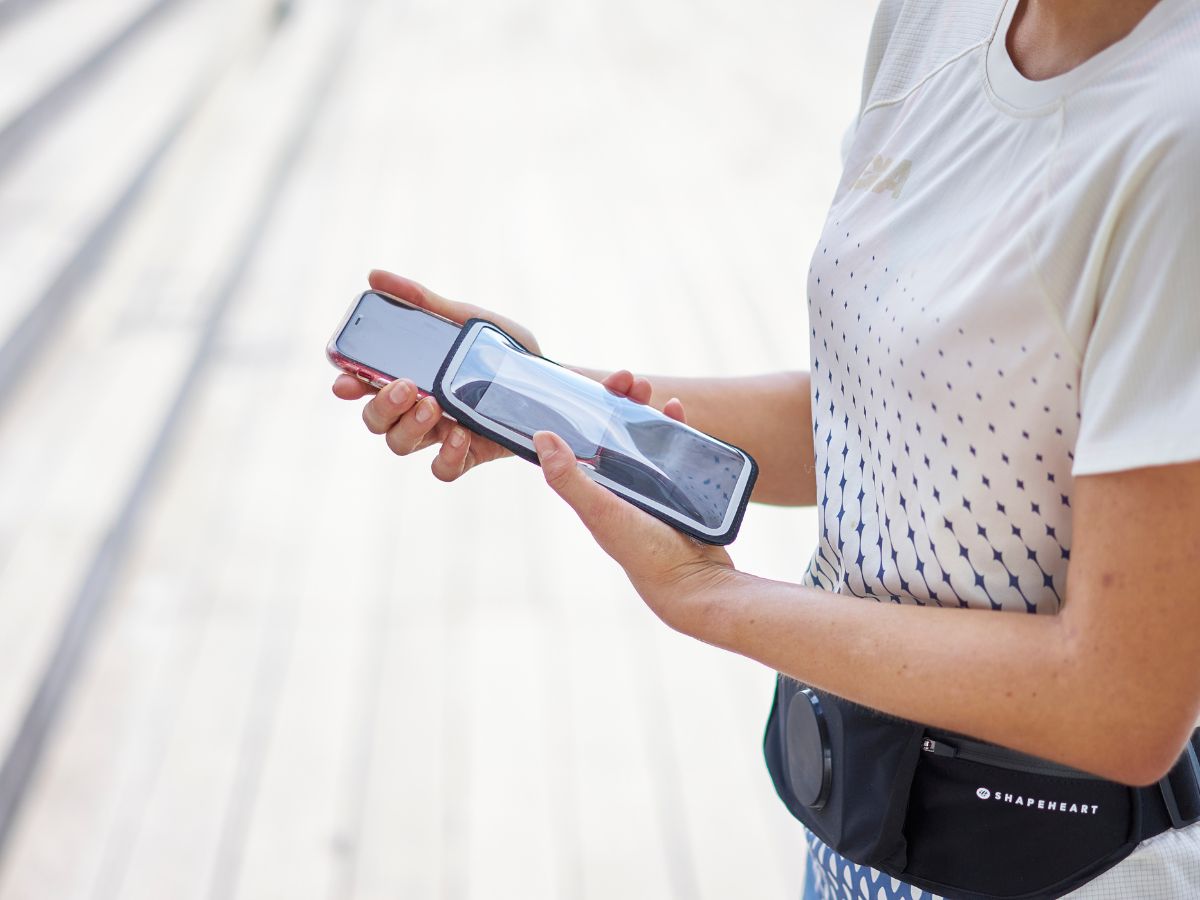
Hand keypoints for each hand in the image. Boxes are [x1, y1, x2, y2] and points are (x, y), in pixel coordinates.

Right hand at [332, 269, 539, 481]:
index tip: (344, 381)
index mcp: (409, 376)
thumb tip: (375, 276)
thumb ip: (423, 301)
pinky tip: (461, 432)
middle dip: (381, 406)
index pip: (363, 385)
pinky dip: (446, 455)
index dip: (348, 385)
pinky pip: (442, 469)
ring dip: (410, 426)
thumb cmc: (501, 349)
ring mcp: (439, 434)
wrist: (550, 380)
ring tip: (434, 405)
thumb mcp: (466, 319)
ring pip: (401, 444)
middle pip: (376, 421)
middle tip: (406, 386)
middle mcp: (417, 409)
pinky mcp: (467, 454)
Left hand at [529, 387, 738, 634]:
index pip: (582, 440)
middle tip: (631, 379)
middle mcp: (618, 487)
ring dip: (645, 411)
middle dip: (620, 402)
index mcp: (594, 490)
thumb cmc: (643, 552)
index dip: (584, 410)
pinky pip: (675, 452)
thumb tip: (540, 436)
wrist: (694, 584)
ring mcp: (650, 488)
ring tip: (650, 391)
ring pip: (644, 439)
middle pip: (614, 433)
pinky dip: (676, 429)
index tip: (593, 383)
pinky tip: (679, 412)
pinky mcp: (678, 491)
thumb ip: (569, 478)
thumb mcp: (601, 511)